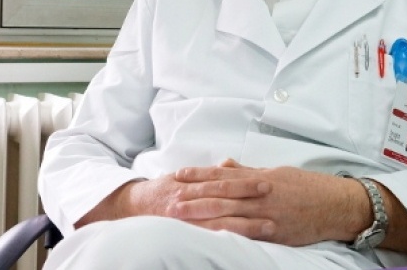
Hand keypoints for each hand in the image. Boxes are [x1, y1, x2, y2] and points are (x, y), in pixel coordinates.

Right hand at [76, 166, 270, 230]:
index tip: (266, 181)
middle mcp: (189, 199)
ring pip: (221, 221)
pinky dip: (227, 238)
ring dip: (246, 223)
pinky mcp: (186, 233)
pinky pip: (209, 236)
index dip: (245, 181)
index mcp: (191, 183)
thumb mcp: (181, 176)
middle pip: (224, 198)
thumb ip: (206, 173)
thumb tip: (228, 165)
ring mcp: (187, 218)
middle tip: (273, 196)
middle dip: (249, 198)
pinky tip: (244, 242)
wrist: (133, 206)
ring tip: (269, 225)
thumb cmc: (161, 190)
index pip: (223, 181)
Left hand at [168, 159, 369, 245]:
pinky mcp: (276, 232)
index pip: (223, 174)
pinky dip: (229, 233)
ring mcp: (267, 213)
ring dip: (204, 215)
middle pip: (221, 194)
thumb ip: (248, 170)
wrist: (336, 203)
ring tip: (183, 216)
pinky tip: (212, 235)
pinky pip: (248, 232)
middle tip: (171, 199)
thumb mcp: (276, 172)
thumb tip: (225, 163)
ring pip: (230, 213)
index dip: (199, 174)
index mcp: (259, 177)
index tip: (178, 174)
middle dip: (194, 196)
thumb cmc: (306, 186)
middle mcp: (260, 193)